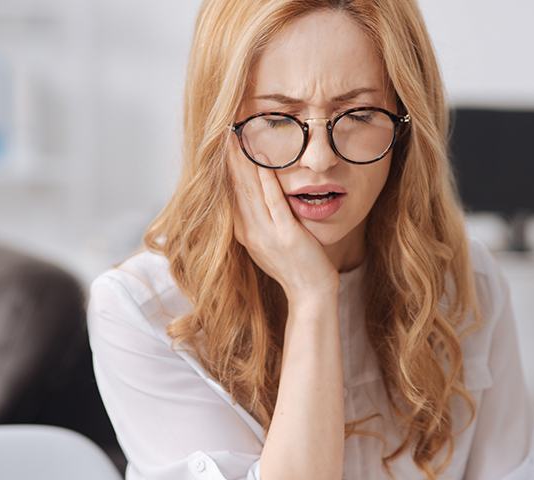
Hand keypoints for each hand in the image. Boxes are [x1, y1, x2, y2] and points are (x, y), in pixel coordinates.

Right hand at [225, 134, 337, 301]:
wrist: (310, 294)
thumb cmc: (297, 268)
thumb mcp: (272, 243)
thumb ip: (263, 222)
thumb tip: (259, 200)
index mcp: (245, 233)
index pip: (231, 195)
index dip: (226, 168)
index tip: (223, 145)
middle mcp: (250, 233)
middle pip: (236, 188)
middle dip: (230, 159)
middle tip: (224, 131)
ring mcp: (267, 234)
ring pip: (250, 191)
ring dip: (243, 163)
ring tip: (237, 138)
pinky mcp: (286, 235)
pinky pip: (273, 202)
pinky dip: (266, 180)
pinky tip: (263, 161)